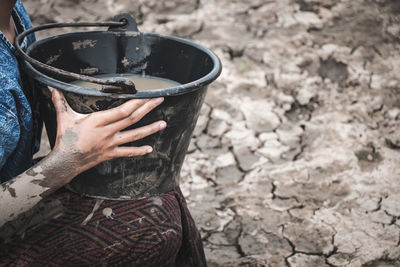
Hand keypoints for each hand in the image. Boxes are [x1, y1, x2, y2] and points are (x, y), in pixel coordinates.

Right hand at [49, 88, 165, 177]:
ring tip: (164, 123)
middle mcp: (108, 132)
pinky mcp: (111, 154)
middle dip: (147, 108)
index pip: (121, 110)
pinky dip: (139, 151)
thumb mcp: (64, 117)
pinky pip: (127, 153)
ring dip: (150, 129)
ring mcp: (111, 144)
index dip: (135, 102)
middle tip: (160, 100)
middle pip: (132, 119)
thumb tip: (51, 87)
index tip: (146, 95)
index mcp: (98, 121)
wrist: (65, 162)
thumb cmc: (65, 138)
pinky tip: (150, 149)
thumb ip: (60, 101)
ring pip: (134, 135)